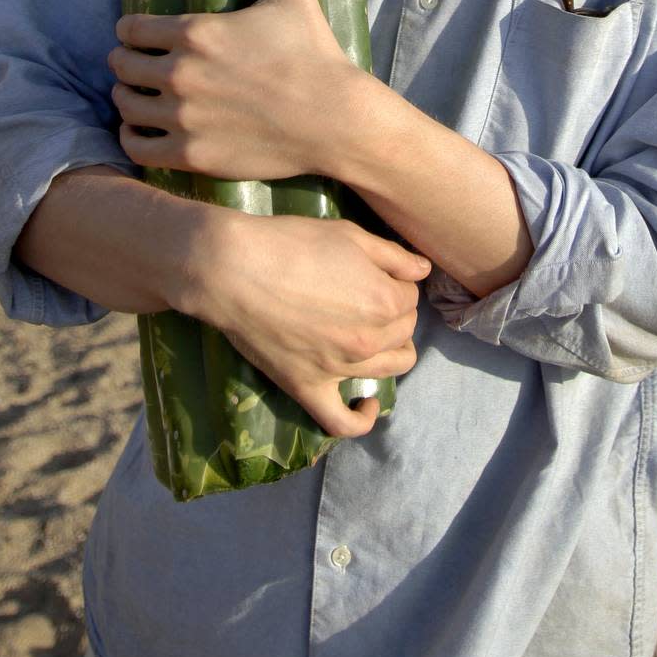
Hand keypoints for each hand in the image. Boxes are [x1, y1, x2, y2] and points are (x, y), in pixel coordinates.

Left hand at [109, 0, 358, 179]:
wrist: (334, 118)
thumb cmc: (313, 51)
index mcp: (195, 32)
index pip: (129, 29)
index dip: (132, 30)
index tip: (142, 35)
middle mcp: (179, 74)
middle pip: (120, 66)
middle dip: (127, 62)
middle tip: (140, 65)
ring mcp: (182, 117)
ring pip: (124, 105)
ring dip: (128, 97)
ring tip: (141, 96)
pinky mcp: (190, 154)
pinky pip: (135, 147)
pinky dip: (133, 137)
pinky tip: (145, 130)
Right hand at [178, 208, 430, 437]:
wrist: (233, 268)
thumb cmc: (291, 243)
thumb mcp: (349, 235)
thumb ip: (394, 256)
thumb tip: (423, 271)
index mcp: (384, 300)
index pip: (410, 297)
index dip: (397, 283)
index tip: (378, 274)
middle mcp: (370, 340)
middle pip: (404, 331)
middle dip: (395, 312)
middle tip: (369, 295)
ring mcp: (340, 369)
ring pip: (390, 368)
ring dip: (392, 350)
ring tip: (374, 334)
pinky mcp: (308, 388)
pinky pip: (342, 422)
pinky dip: (361, 418)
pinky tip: (366, 403)